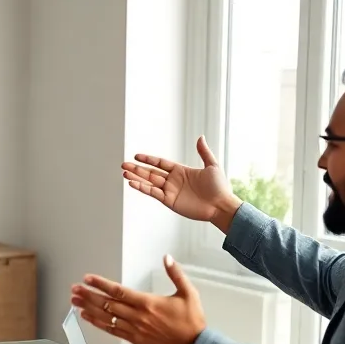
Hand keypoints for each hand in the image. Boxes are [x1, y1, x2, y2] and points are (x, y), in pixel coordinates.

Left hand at [70, 255, 206, 343]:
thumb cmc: (192, 322)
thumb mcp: (188, 293)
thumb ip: (176, 274)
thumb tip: (167, 258)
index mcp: (148, 303)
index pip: (118, 291)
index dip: (101, 284)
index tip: (88, 279)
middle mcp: (138, 317)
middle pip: (107, 304)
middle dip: (89, 296)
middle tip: (75, 289)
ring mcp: (135, 330)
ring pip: (107, 318)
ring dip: (89, 309)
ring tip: (75, 302)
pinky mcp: (135, 340)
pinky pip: (113, 331)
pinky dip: (99, 324)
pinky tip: (88, 318)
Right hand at [123, 137, 241, 231]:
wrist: (221, 205)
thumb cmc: (219, 187)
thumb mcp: (212, 166)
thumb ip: (204, 152)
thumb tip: (200, 137)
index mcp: (181, 171)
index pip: (160, 163)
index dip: (148, 160)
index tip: (136, 156)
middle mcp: (173, 181)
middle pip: (151, 173)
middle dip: (137, 169)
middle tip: (124, 165)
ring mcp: (170, 191)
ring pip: (149, 183)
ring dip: (136, 178)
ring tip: (124, 174)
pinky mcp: (170, 201)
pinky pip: (153, 193)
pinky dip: (142, 188)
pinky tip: (133, 184)